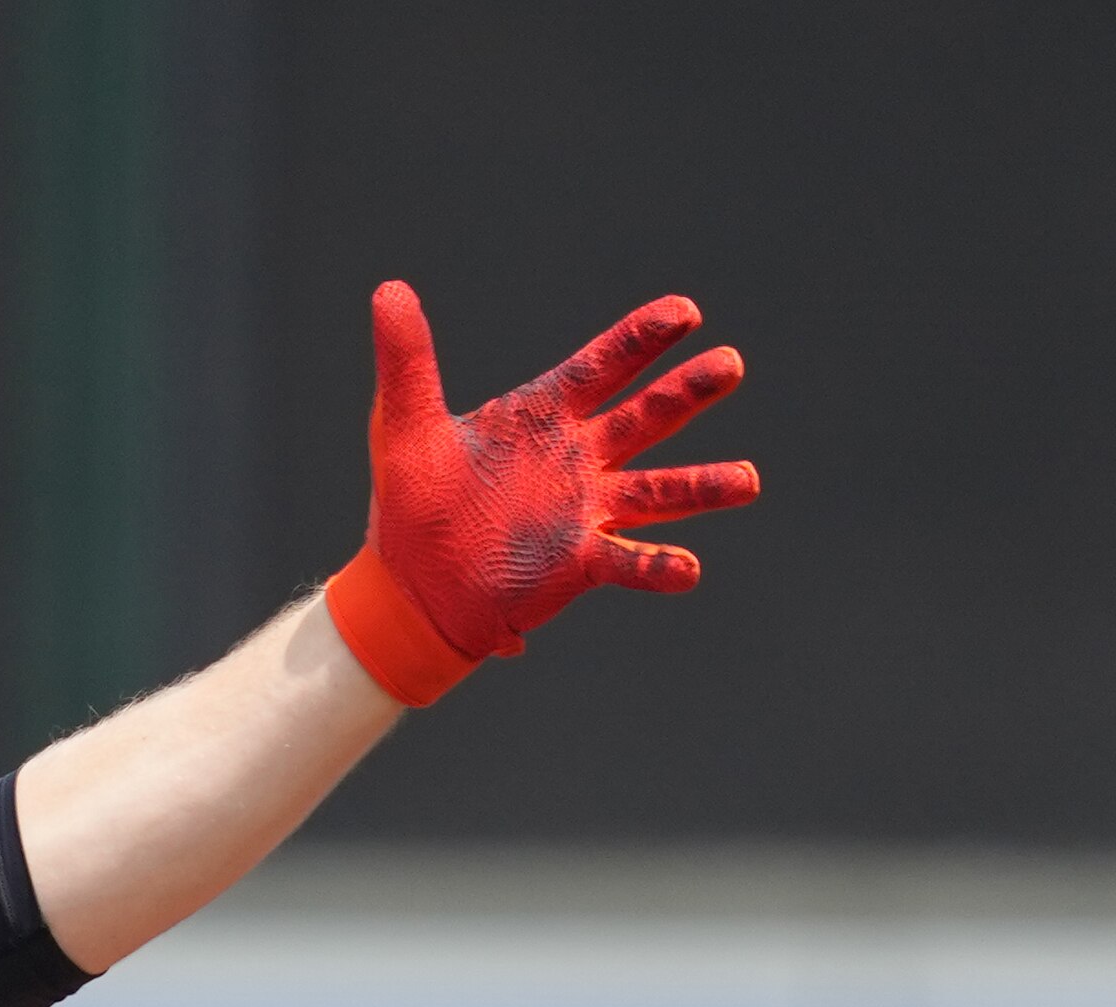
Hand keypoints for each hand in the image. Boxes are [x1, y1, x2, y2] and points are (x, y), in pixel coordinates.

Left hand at [325, 281, 759, 705]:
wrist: (409, 585)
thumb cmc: (412, 503)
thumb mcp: (404, 425)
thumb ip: (406, 359)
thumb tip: (389, 290)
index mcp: (542, 417)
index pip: (601, 368)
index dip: (641, 340)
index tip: (685, 312)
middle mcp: (577, 459)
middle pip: (646, 419)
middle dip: (687, 393)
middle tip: (731, 364)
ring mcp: (583, 510)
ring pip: (657, 492)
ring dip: (701, 486)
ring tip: (747, 480)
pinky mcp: (577, 562)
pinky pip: (628, 562)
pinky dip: (658, 566)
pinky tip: (688, 569)